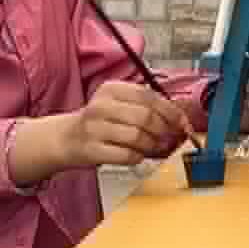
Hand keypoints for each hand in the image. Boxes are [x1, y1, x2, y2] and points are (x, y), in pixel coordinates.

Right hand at [57, 81, 195, 167]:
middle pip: (145, 117)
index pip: (148, 96)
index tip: (182, 122)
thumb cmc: (100, 122)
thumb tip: (180, 121)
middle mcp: (101, 106)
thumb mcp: (118, 105)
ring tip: (156, 148)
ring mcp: (95, 128)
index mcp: (111, 90)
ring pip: (137, 137)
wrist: (66, 138)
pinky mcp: (92, 149)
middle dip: (164, 130)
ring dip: (153, 145)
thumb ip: (146, 107)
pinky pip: (126, 155)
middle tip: (171, 138)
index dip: (170, 110)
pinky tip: (138, 155)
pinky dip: (138, 157)